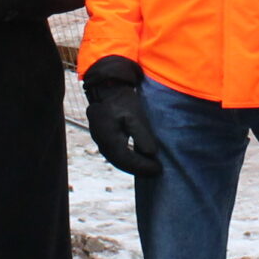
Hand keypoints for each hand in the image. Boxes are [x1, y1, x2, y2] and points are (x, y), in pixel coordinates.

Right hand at [81, 57, 161, 176]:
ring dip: (132, 164)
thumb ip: (142, 135)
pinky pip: (114, 153)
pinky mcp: (101, 136)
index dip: (143, 166)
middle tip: (156, 171)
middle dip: (139, 168)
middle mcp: (101, 141)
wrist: (106, 87)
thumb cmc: (121, 100)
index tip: (158, 169)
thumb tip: (151, 153)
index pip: (127, 159)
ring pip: (117, 159)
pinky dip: (126, 158)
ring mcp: (99, 139)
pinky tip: (137, 158)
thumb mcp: (134, 115)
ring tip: (149, 167)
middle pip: (121, 162)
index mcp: (109, 138)